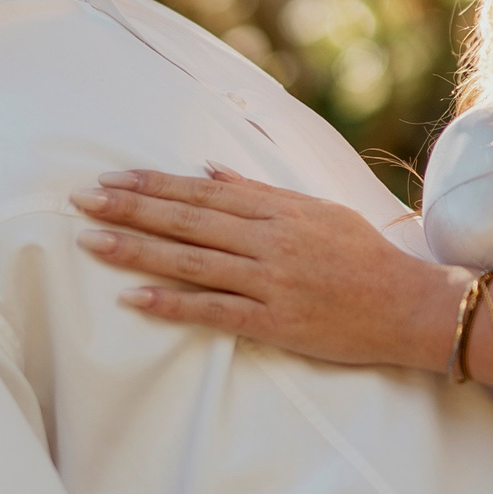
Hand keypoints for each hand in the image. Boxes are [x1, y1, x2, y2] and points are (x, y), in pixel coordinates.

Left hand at [70, 167, 469, 371]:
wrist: (410, 305)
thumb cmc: (363, 256)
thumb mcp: (315, 210)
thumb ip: (260, 192)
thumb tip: (209, 171)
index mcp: (278, 209)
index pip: (201, 193)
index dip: (152, 185)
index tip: (111, 178)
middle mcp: (269, 240)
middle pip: (187, 221)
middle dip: (131, 208)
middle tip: (82, 200)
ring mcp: (271, 281)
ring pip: (192, 262)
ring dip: (138, 250)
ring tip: (92, 242)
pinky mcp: (275, 322)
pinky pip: (214, 311)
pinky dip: (173, 304)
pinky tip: (134, 298)